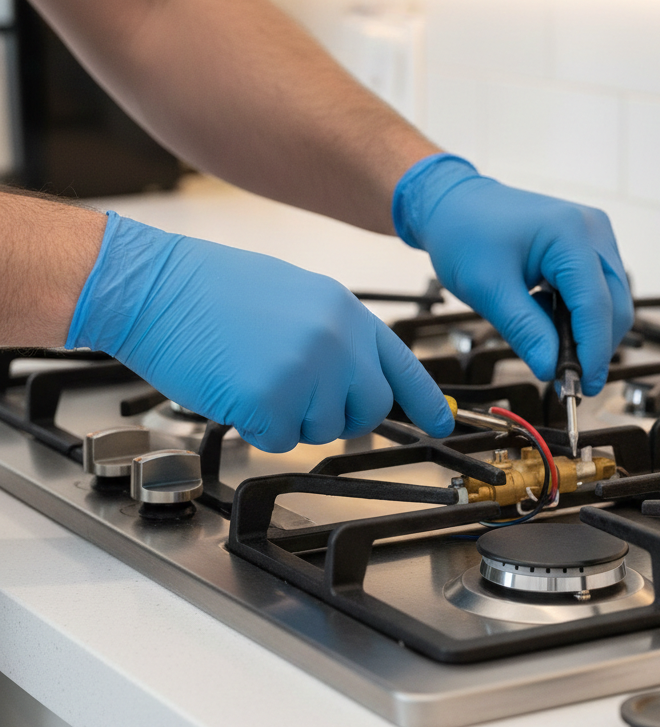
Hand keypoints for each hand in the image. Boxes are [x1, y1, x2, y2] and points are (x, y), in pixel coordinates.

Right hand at [68, 213, 453, 451]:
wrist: (150, 285)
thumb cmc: (209, 291)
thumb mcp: (295, 297)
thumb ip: (335, 336)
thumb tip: (358, 376)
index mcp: (345, 312)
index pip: (402, 365)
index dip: (424, 401)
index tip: (442, 424)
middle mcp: (338, 341)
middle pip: (369, 409)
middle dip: (338, 415)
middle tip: (296, 394)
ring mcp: (308, 372)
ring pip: (323, 430)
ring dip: (290, 418)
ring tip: (254, 374)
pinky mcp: (273, 401)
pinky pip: (281, 441)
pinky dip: (257, 427)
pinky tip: (235, 388)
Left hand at [392, 155, 632, 394]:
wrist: (455, 203)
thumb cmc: (465, 234)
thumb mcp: (488, 289)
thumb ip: (524, 330)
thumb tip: (551, 371)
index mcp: (570, 233)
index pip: (596, 304)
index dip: (592, 351)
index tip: (581, 387)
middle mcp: (593, 230)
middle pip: (615, 306)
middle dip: (596, 348)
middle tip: (568, 382)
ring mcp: (596, 237)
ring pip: (611, 302)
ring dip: (588, 335)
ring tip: (549, 348)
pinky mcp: (590, 247)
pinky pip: (599, 293)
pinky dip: (580, 318)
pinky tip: (550, 323)